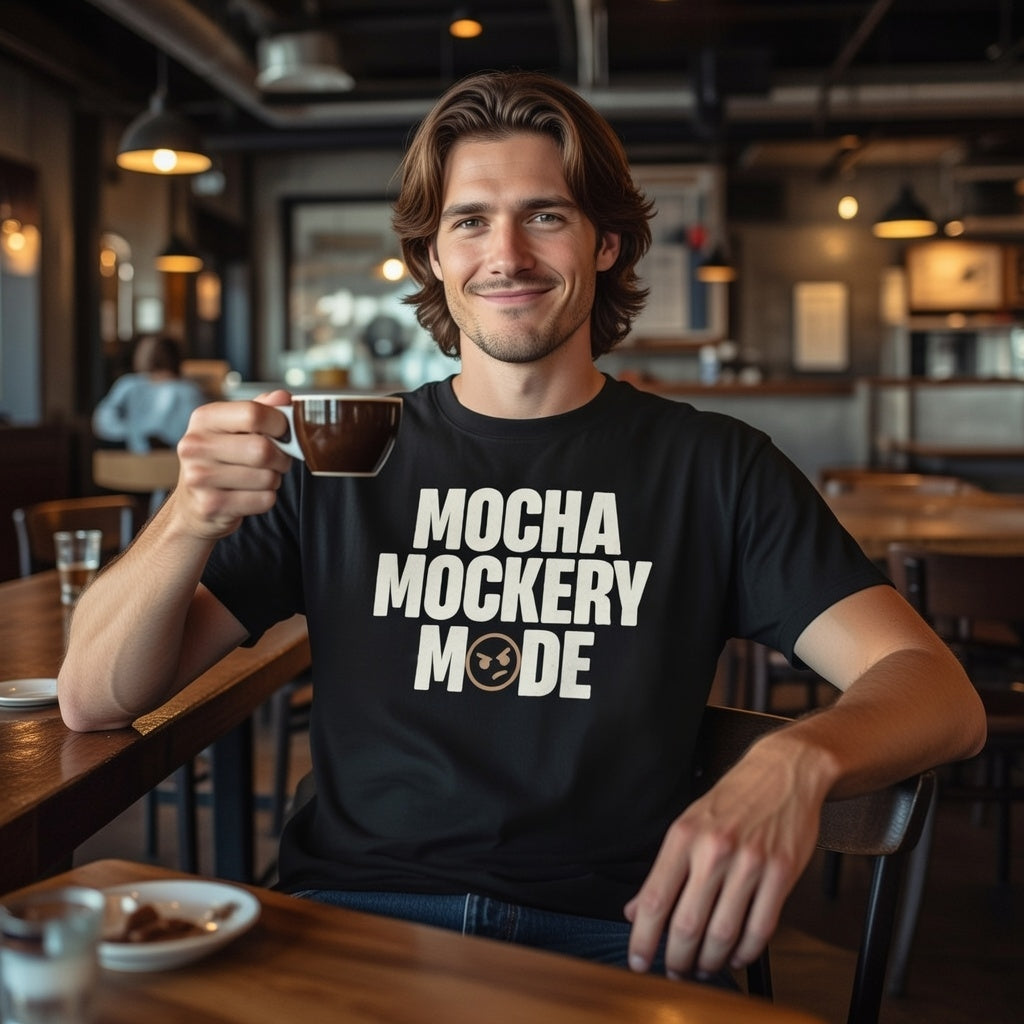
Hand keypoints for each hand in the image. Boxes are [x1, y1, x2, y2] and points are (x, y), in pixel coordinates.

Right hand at [172, 389, 294, 539]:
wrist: (194, 505)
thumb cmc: (222, 460)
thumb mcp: (235, 428)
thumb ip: (262, 409)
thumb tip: (283, 397)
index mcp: (204, 419)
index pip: (254, 413)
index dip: (280, 424)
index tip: (284, 432)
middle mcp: (194, 445)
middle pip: (263, 449)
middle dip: (281, 457)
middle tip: (278, 461)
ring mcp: (198, 477)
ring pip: (267, 478)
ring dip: (274, 480)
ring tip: (259, 478)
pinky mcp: (210, 506)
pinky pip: (263, 500)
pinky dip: (266, 499)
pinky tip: (250, 495)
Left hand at [624, 737, 826, 978]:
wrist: (783, 772)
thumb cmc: (733, 800)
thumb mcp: (688, 824)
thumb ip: (663, 870)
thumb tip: (636, 910)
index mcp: (684, 836)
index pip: (655, 899)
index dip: (643, 939)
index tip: (639, 961)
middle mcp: (714, 850)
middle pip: (687, 925)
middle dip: (677, 960)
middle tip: (674, 972)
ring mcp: (750, 863)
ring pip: (723, 933)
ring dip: (710, 962)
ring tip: (704, 968)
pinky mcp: (782, 873)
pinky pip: (761, 928)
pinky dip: (745, 952)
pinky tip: (736, 955)